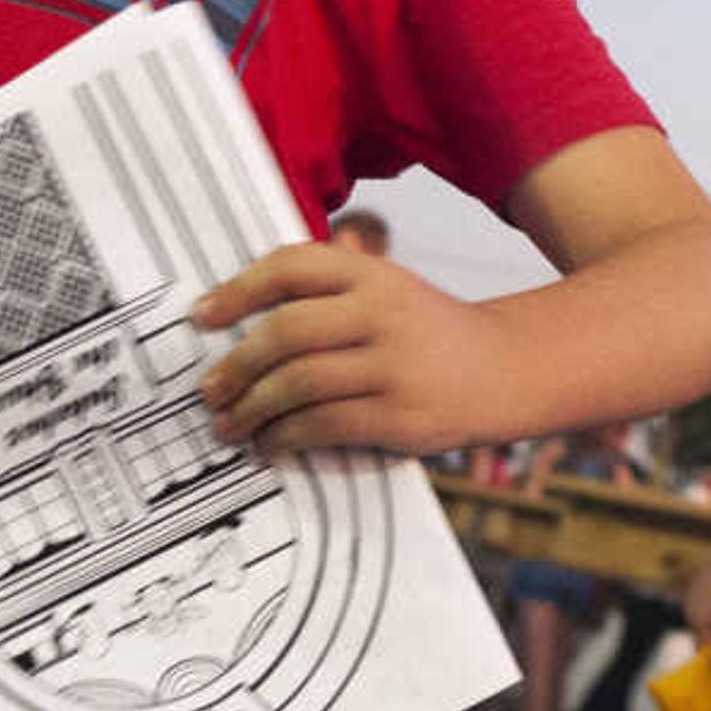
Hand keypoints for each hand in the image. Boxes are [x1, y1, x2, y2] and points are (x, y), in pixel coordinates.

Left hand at [191, 241, 512, 458]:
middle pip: (286, 331)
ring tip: (230, 423)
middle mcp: (382, 313)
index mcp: (374, 274)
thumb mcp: (391, 289)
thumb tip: (254, 287)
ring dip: (253, 408)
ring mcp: (393, 365)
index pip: (292, 267)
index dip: (238, 290)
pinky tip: (270, 443)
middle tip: (211, 389)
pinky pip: (324, 425)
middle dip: (237, 365)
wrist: (507, 369)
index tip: (203, 316)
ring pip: (299, 383)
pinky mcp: (401, 416)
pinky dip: (286, 436)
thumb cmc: (432, 332)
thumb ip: (334, 280)